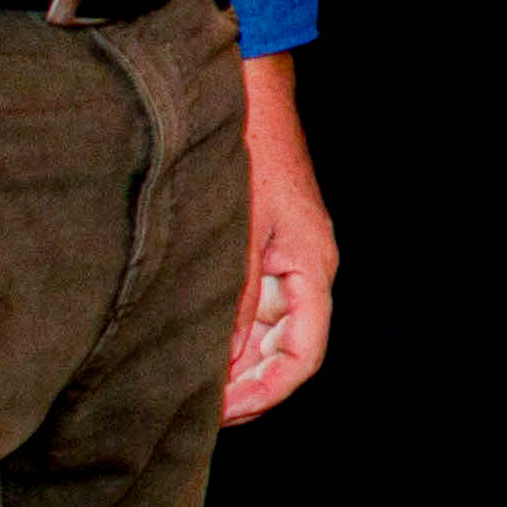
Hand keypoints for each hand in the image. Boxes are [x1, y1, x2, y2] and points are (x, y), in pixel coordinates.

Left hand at [224, 49, 335, 421]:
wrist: (249, 93)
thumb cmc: (249, 152)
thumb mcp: (238, 234)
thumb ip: (235, 300)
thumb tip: (226, 363)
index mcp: (313, 269)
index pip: (304, 355)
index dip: (267, 393)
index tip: (223, 413)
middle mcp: (308, 270)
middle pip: (290, 352)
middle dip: (250, 387)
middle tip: (199, 410)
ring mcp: (289, 260)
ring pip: (273, 334)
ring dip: (240, 365)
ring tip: (193, 387)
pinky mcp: (268, 248)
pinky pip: (259, 308)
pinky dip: (233, 335)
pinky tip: (198, 345)